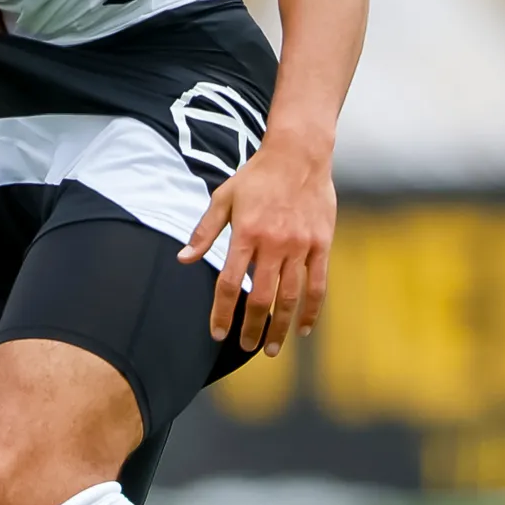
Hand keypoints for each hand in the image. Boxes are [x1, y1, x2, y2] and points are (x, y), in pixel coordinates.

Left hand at [178, 135, 334, 356]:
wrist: (299, 155)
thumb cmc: (256, 177)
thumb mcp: (223, 198)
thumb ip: (203, 231)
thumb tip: (182, 259)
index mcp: (246, 234)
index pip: (229, 283)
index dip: (222, 312)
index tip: (218, 332)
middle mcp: (274, 244)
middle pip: (262, 298)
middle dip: (253, 328)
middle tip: (246, 347)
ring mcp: (301, 246)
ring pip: (291, 297)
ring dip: (280, 327)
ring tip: (272, 349)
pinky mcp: (322, 245)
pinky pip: (317, 285)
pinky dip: (311, 310)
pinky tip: (303, 329)